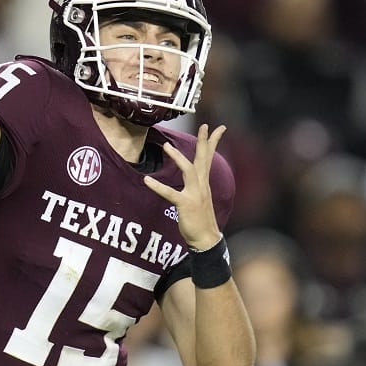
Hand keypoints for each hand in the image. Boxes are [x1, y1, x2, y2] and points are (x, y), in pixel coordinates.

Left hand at [143, 124, 224, 250]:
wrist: (206, 239)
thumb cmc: (201, 219)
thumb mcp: (200, 197)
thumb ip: (195, 184)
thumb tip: (192, 175)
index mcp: (204, 183)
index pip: (209, 158)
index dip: (213, 142)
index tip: (219, 127)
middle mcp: (202, 185)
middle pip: (203, 159)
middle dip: (205, 141)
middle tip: (205, 125)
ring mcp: (195, 194)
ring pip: (188, 170)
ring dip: (177, 157)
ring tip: (166, 146)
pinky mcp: (185, 204)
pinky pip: (170, 193)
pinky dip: (157, 187)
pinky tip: (147, 180)